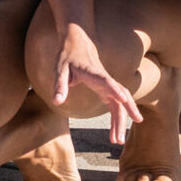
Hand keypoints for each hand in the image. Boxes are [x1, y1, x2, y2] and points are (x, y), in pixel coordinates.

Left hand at [48, 22, 141, 145]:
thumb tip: (57, 102)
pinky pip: (115, 104)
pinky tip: (115, 131)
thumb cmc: (67, 55)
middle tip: (119, 139)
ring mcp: (108, 84)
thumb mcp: (59, 69)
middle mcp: (105, 79)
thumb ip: (59, 85)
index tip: (124, 99)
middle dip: (123, 116)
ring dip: (120, 121)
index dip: (115, 90)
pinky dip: (117, 117)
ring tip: (116, 141)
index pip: (107, 82)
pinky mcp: (106, 88)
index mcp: (94, 73)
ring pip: (120, 103)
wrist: (77, 40)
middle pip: (120, 97)